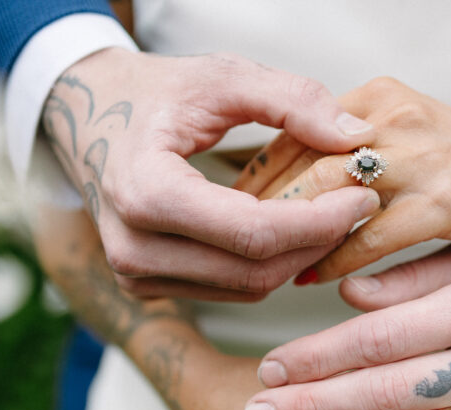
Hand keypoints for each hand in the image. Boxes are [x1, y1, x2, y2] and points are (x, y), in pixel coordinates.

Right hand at [42, 48, 380, 300]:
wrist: (87, 119)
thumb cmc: (153, 95)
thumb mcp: (221, 78)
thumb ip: (292, 100)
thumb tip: (354, 139)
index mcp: (145, 193)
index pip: (254, 233)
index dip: (320, 222)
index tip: (363, 198)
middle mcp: (133, 248)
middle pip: (255, 271)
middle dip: (318, 242)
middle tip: (358, 206)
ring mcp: (135, 275)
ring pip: (247, 289)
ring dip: (298, 256)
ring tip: (329, 214)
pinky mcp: (145, 286)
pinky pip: (229, 290)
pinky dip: (268, 264)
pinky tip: (289, 229)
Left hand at [235, 77, 450, 281]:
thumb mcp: (400, 140)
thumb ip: (344, 154)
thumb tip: (278, 188)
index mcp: (376, 97)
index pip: (293, 130)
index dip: (256, 177)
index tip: (229, 213)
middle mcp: (394, 116)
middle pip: (302, 158)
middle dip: (262, 207)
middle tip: (234, 247)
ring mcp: (421, 156)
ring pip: (329, 193)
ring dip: (291, 233)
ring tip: (264, 265)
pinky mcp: (446, 199)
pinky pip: (370, 234)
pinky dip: (334, 258)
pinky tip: (310, 276)